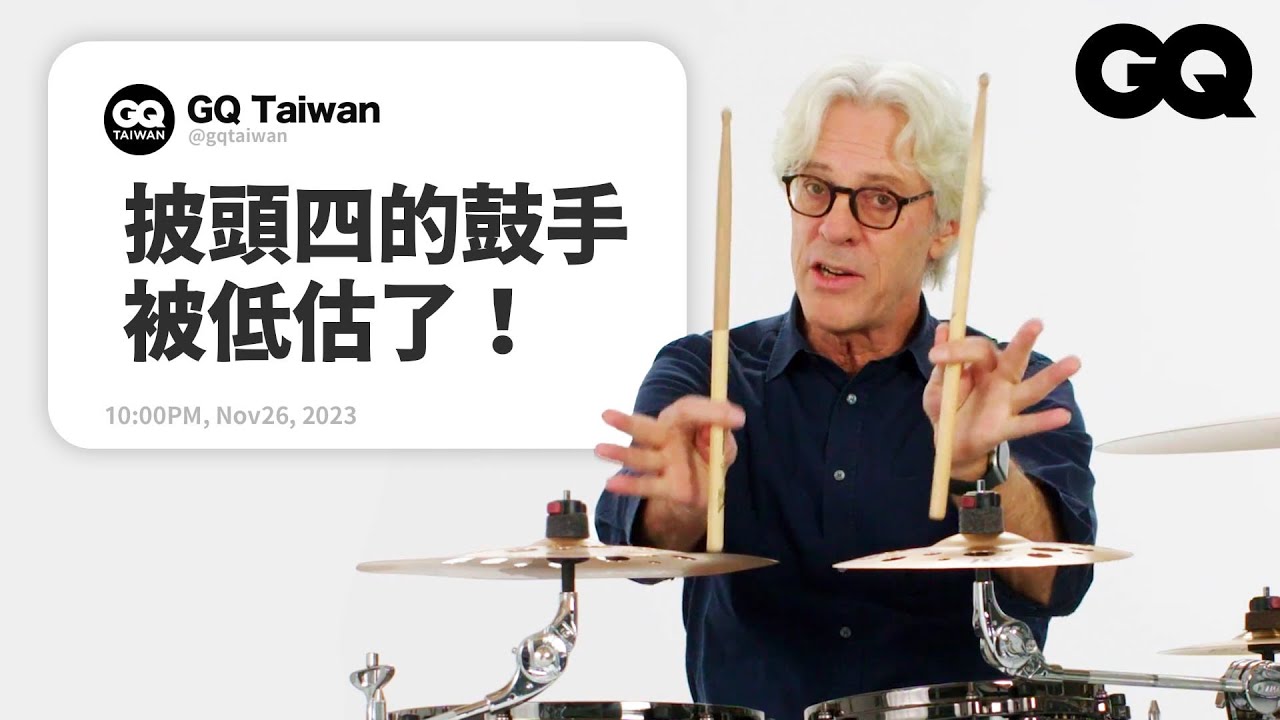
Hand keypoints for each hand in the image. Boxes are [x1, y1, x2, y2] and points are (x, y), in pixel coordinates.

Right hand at [595, 396, 744, 548]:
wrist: (705, 491)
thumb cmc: (711, 457)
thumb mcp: (724, 447)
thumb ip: (722, 438)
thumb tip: (716, 429)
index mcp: (685, 422)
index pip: (690, 410)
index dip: (712, 411)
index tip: (738, 418)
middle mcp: (668, 438)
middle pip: (648, 430)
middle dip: (628, 424)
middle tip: (606, 416)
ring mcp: (663, 462)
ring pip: (640, 458)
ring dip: (620, 454)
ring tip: (600, 450)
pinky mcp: (664, 486)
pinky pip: (646, 485)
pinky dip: (630, 486)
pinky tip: (611, 484)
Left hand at [922, 319, 1079, 479]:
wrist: (949, 444)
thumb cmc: (946, 408)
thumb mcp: (937, 386)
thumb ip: (942, 364)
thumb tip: (945, 328)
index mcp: (982, 366)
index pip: (979, 349)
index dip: (959, 349)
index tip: (935, 356)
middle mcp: (1000, 380)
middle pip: (1014, 358)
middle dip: (1024, 341)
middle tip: (1036, 323)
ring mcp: (1007, 403)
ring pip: (1032, 388)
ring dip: (1052, 376)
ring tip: (1074, 361)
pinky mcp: (1006, 427)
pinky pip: (1027, 424)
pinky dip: (1044, 420)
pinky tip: (1063, 415)